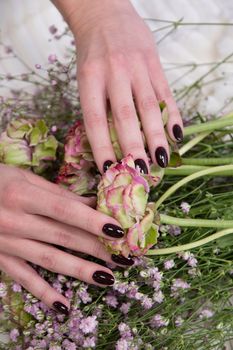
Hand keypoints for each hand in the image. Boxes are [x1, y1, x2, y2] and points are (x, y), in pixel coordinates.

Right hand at [0, 165, 132, 313]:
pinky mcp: (0, 259)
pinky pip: (23, 278)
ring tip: (108, 277)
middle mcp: (14, 221)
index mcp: (21, 195)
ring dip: (80, 270)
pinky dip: (44, 293)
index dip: (92, 220)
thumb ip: (58, 194)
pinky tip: (64, 307)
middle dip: (96, 247)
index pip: (64, 210)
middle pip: (62, 237)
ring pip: (48, 260)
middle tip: (124, 256)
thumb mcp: (25, 178)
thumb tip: (94, 204)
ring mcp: (6, 243)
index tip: (119, 230)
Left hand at [55, 0, 182, 172]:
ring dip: (156, 136)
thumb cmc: (93, 55)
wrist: (105, 15)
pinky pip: (166, 93)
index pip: (95, 120)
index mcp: (90, 79)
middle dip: (133, 146)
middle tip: (139, 170)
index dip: (102, 147)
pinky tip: (176, 135)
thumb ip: (98, 106)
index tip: (109, 169)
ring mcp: (137, 67)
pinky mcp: (154, 63)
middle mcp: (114, 72)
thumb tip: (111, 145)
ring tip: (161, 159)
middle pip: (125, 116)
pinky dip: (173, 116)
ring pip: (149, 107)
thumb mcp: (86, 79)